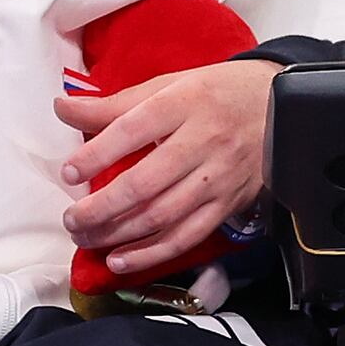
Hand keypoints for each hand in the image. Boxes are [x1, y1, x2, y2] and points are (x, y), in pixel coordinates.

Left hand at [57, 58, 283, 271]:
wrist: (282, 107)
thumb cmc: (216, 93)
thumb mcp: (169, 85)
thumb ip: (114, 104)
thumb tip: (61, 108)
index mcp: (184, 102)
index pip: (132, 131)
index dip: (97, 155)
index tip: (67, 173)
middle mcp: (203, 141)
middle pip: (145, 183)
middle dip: (101, 207)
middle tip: (71, 219)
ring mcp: (218, 177)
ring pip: (163, 215)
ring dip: (119, 234)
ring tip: (85, 239)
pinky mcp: (228, 204)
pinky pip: (187, 236)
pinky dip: (152, 253)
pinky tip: (121, 260)